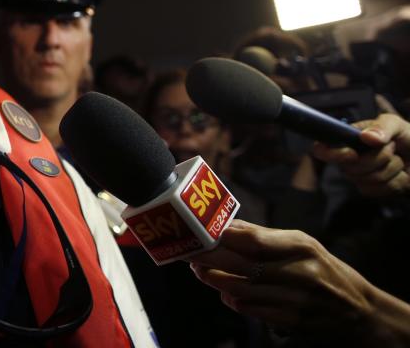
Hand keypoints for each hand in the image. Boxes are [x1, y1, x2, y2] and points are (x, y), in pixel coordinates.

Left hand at [189, 220, 409, 344]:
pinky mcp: (291, 321)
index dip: (220, 235)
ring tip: (199, 270)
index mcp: (301, 247)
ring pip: (240, 289)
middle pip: (240, 263)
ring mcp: (295, 300)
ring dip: (214, 279)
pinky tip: (224, 291)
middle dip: (208, 257)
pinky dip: (232, 300)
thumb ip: (264, 236)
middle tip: (188, 251)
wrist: (359, 312)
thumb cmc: (324, 270)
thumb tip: (226, 225)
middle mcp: (299, 272)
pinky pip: (251, 310)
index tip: (197, 230)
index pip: (252, 239)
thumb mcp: (302, 244)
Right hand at [312, 113, 409, 196]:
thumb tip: (366, 137)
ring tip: (398, 160)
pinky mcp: (371, 189)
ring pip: (364, 179)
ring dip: (390, 169)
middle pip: (348, 167)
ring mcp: (359, 175)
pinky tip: (400, 174)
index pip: (323, 149)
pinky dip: (394, 182)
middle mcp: (349, 158)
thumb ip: (382, 127)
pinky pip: (376, 190)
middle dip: (378, 158)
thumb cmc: (408, 137)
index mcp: (349, 139)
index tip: (351, 154)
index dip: (332, 154)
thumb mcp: (397, 124)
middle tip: (393, 148)